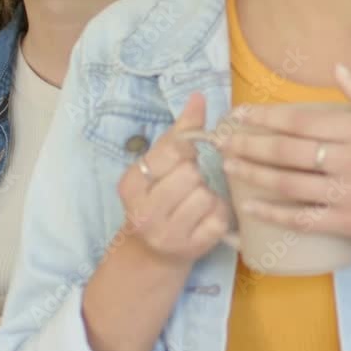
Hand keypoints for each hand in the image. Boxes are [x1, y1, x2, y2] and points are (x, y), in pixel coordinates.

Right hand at [118, 92, 230, 264]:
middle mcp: (143, 211)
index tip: (185, 157)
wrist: (152, 253)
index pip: (171, 152)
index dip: (187, 151)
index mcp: (131, 183)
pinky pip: (219, 218)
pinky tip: (206, 217)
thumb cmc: (157, 197)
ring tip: (197, 201)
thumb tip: (199, 96)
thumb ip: (179, 132)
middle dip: (196, 175)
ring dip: (209, 195)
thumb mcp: (159, 165)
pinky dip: (218, 214)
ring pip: (207, 196)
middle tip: (189, 185)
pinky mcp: (191, 250)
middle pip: (191, 174)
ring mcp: (166, 234)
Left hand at [220, 64, 350, 245]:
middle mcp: (348, 158)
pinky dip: (275, 213)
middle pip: (285, 150)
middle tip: (219, 141)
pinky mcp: (350, 223)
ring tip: (228, 167)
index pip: (299, 120)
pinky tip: (252, 207)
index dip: (264, 117)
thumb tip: (337, 69)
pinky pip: (304, 217)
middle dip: (248, 144)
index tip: (239, 114)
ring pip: (288, 182)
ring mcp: (347, 192)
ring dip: (253, 174)